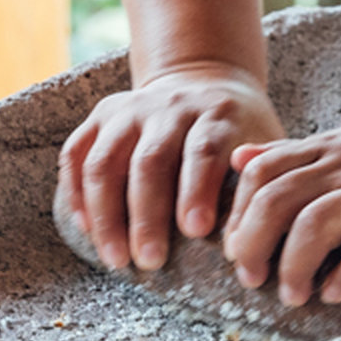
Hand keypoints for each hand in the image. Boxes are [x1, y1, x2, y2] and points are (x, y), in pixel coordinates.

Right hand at [56, 63, 284, 270]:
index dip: (197, 190)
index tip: (196, 231)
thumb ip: (262, 177)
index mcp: (217, 113)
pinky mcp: (101, 115)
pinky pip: (76, 154)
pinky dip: (76, 193)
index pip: (203, 150)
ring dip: (106, 213)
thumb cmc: (240, 130)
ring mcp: (130, 108)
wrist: (205, 80)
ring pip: (105, 161)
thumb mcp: (263, 141)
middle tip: (150, 261)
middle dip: (147, 215)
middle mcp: (170, 105)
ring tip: (116, 258)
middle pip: (150, 160)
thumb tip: (264, 232)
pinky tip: (86, 230)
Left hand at [222, 126, 340, 306]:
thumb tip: (240, 159)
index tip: (238, 249)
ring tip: (293, 294)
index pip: (263, 171)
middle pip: (278, 199)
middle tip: (253, 279)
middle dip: (254, 243)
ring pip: (315, 223)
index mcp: (332, 149)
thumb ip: (296, 157)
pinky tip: (334, 293)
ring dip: (294, 265)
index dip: (239, 214)